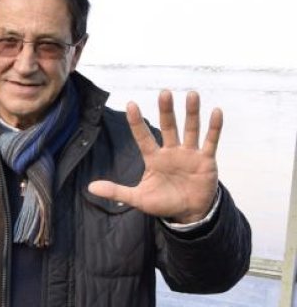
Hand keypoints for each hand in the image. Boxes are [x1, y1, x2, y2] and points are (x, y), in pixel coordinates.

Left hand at [88, 90, 219, 223]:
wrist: (188, 213)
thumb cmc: (162, 203)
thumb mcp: (138, 198)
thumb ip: (116, 191)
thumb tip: (90, 188)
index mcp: (154, 159)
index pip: (143, 137)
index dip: (137, 123)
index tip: (131, 104)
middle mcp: (171, 152)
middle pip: (169, 127)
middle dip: (166, 111)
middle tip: (164, 92)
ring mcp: (189, 154)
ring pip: (190, 129)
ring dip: (191, 113)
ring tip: (192, 94)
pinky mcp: (206, 160)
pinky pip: (211, 141)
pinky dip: (214, 127)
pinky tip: (216, 111)